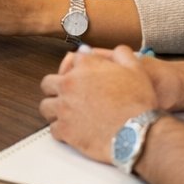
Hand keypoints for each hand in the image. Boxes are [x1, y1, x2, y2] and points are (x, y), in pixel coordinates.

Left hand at [38, 46, 157, 161]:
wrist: (138, 133)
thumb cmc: (138, 102)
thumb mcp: (137, 69)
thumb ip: (122, 54)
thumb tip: (116, 50)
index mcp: (85, 67)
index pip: (71, 61)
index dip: (78, 69)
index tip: (83, 77)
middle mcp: (70, 84)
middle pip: (48, 83)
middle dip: (56, 88)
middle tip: (67, 96)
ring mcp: (64, 107)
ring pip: (45, 106)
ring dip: (55, 109)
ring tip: (67, 114)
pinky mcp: (65, 130)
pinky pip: (52, 129)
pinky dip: (61, 131)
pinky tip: (72, 131)